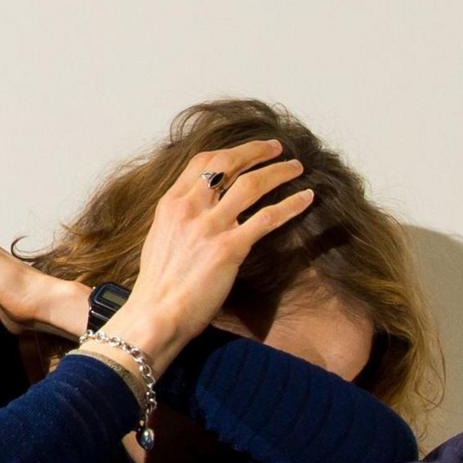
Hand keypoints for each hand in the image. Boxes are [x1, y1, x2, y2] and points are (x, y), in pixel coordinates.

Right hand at [126, 138, 313, 351]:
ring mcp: (210, 227)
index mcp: (171, 204)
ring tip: (296, 168)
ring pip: (252, 184)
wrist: (156, 314)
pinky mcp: (229, 248)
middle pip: (228, 164)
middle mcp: (190, 209)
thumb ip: (180, 218)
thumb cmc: (158, 285)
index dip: (231, 151)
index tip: (249, 150)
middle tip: (277, 148)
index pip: (203, 162)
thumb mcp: (160, 239)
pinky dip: (290, 204)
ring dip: (279, 172)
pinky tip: (305, 198)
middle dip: (256, 151)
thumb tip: (201, 209)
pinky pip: (267, 218)